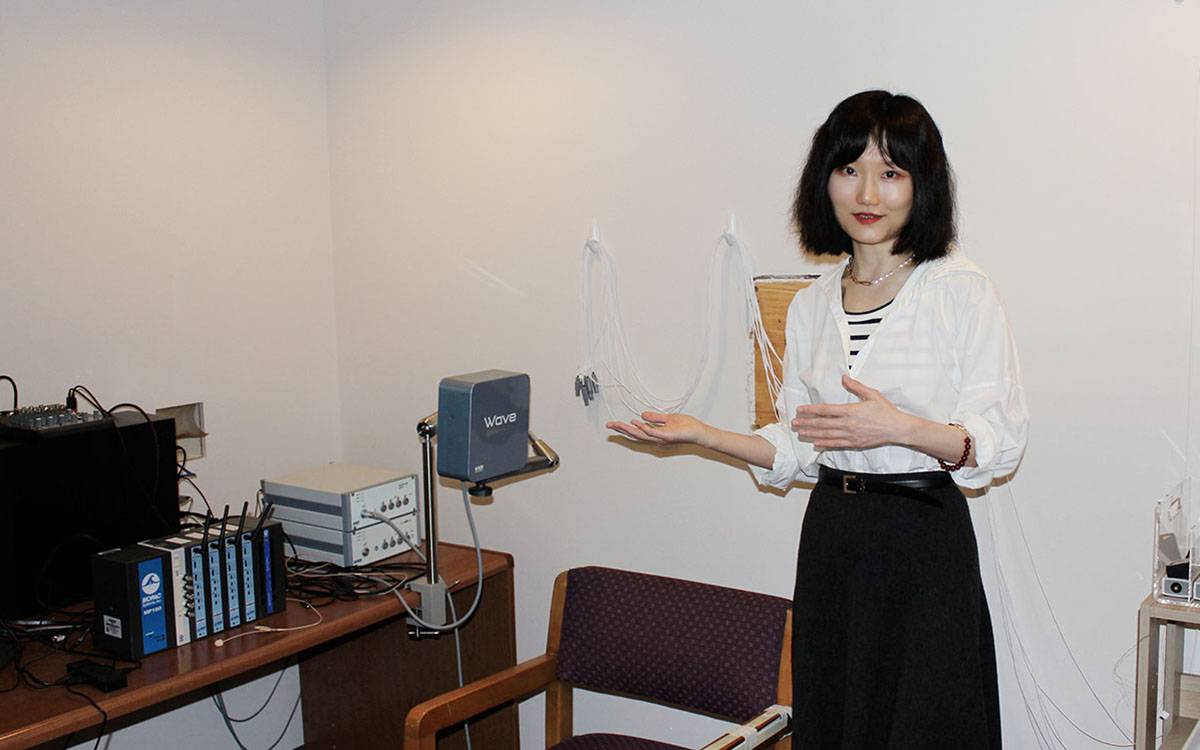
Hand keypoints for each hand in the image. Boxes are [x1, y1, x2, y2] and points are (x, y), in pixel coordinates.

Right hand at [606, 411, 708, 446]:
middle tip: (609, 425)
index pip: (636, 431)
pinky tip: (635, 422)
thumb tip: (641, 415)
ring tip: (617, 424)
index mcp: (655, 434)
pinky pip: (652, 432)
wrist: (698, 431)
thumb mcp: (668, 419)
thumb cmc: (687, 426)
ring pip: (640, 434)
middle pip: (635, 434)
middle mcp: (656, 438)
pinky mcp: (667, 436)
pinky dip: (643, 427)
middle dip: (621, 430)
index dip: (624, 428)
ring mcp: (660, 438)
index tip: (613, 424)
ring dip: (628, 429)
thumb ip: (655, 418)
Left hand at [791, 375, 914, 450]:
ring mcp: (850, 435)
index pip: (825, 410)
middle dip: (806, 423)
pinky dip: (825, 445)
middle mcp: (848, 424)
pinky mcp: (854, 444)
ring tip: (801, 433)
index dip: (811, 410)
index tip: (800, 410)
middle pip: (822, 424)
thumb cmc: (886, 411)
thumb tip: (844, 378)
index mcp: (850, 411)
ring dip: (812, 434)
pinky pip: (836, 445)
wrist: (897, 429)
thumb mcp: (872, 394)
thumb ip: (856, 386)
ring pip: (827, 435)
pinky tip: (816, 444)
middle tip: (794, 423)